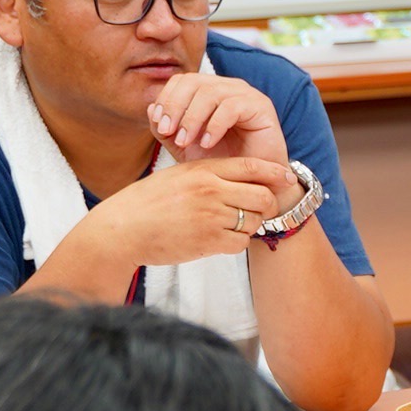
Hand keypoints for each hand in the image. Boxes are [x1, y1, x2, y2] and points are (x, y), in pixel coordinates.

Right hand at [94, 156, 305, 269]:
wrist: (122, 229)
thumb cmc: (148, 203)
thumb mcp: (177, 176)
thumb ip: (207, 174)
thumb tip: (241, 177)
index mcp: (202, 169)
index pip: (250, 166)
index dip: (274, 172)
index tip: (287, 177)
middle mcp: (209, 190)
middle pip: (262, 196)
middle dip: (266, 204)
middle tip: (258, 210)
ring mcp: (210, 216)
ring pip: (254, 221)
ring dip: (249, 226)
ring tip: (231, 226)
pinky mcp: (207, 241)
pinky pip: (240, 243)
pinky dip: (236, 243)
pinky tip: (220, 240)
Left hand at [144, 69, 287, 163]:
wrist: (253, 184)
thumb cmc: (221, 164)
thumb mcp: (185, 148)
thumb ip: (166, 130)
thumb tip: (150, 108)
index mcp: (209, 91)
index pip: (182, 81)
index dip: (167, 99)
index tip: (159, 125)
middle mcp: (227, 87)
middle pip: (193, 82)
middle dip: (175, 107)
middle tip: (167, 132)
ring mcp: (245, 94)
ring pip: (210, 92)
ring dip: (192, 118)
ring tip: (185, 141)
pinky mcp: (261, 106)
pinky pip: (231, 107)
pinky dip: (214, 125)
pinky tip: (206, 144)